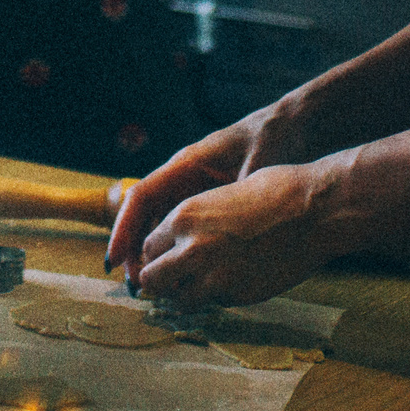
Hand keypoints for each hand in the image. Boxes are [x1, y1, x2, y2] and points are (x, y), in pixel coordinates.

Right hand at [104, 96, 324, 274]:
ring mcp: (198, 187)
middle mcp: (186, 175)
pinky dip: (178, 248)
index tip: (115, 259)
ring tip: (153, 286)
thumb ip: (240, 196)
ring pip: (163, 222)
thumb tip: (226, 232)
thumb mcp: (257, 166)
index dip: (125, 229)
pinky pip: (186, 226)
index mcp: (188, 163)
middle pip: (147, 213)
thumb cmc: (273, 138)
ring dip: (155, 251)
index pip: (142, 195)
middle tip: (134, 284)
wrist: (294, 124)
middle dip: (135, 248)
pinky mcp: (214, 200)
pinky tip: (183, 273)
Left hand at [124, 162, 344, 306]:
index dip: (156, 255)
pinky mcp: (239, 296)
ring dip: (185, 294)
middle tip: (171, 279)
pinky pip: (215, 303)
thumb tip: (179, 243)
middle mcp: (192, 250)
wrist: (313, 212)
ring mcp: (216, 278)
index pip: (148, 249)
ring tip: (199, 283)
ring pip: (180, 300)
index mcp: (183, 218)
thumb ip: (194, 223)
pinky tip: (232, 280)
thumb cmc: (273, 192)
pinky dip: (217, 296)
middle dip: (159, 281)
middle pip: (153, 280)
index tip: (165, 257)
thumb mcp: (220, 197)